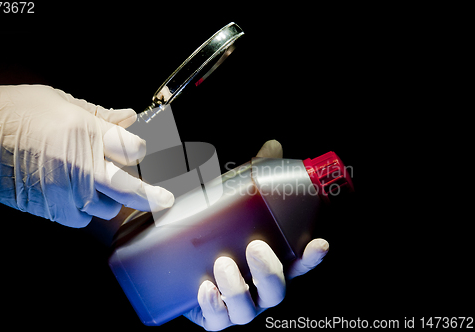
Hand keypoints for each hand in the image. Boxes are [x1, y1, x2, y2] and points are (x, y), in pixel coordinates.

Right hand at [0, 85, 173, 226]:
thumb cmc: (14, 112)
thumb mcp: (62, 101)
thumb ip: (101, 115)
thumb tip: (130, 117)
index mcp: (88, 132)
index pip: (135, 149)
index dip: (141, 150)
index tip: (141, 152)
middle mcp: (81, 165)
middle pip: (130, 188)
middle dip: (151, 196)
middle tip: (164, 200)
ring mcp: (66, 191)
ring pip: (106, 207)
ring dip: (108, 198)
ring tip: (96, 184)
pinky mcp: (50, 208)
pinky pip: (81, 219)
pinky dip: (84, 210)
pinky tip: (76, 194)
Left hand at [184, 140, 328, 330]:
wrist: (171, 254)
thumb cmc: (212, 228)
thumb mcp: (231, 202)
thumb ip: (253, 176)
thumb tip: (273, 145)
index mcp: (268, 262)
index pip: (298, 265)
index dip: (311, 259)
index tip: (318, 243)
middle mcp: (256, 287)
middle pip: (277, 292)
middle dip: (270, 271)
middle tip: (255, 247)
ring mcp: (235, 304)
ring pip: (248, 310)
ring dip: (239, 289)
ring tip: (222, 264)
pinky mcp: (212, 315)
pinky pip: (218, 321)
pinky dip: (215, 307)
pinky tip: (206, 289)